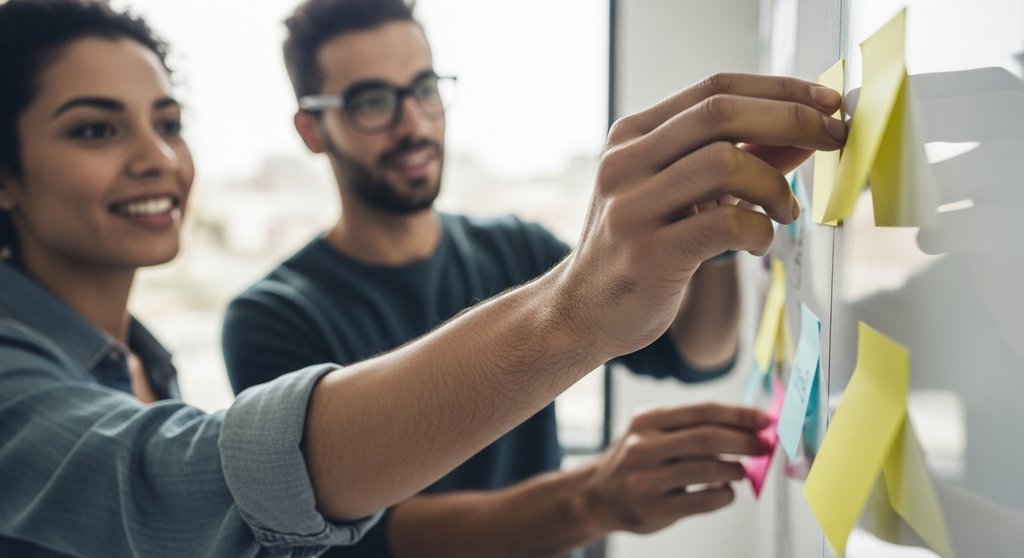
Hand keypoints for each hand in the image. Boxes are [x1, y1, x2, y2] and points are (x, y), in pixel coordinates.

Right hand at [559, 73, 844, 358]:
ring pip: (724, 164)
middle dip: (791, 119)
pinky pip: (725, 225)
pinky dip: (759, 230)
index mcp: (631, 137)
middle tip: (832, 139)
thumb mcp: (678, 194)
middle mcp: (624, 163)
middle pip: (720, 113)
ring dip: (775, 185)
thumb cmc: (639, 249)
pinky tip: (759, 243)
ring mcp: (631, 208)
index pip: (714, 89)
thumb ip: (735, 161)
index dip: (780, 89)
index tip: (828, 101)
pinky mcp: (647, 254)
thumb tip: (803, 132)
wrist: (582, 312)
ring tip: (785, 211)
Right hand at [580, 403, 770, 534]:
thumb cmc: (637, 461)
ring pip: (708, 468)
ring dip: (736, 468)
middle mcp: (643, 446)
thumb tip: (746, 428)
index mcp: (646, 420)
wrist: (598, 496)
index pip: (702, 411)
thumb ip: (690, 427)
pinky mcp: (655, 508)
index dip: (738, 415)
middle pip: (707, 438)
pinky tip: (726, 491)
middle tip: (763, 446)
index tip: (764, 421)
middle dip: (744, 441)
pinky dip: (725, 494)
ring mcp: (647, 478)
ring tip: (742, 470)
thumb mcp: (651, 433)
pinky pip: (705, 500)